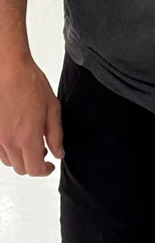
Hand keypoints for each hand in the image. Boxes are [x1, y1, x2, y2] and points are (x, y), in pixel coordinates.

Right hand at [0, 53, 62, 176]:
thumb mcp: (52, 109)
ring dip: (20, 157)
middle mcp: (9, 141)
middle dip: (33, 164)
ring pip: (8, 161)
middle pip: (20, 169)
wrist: (8, 70)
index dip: (44, 171)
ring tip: (30, 141)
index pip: (34, 170)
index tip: (50, 166)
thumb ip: (56, 135)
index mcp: (27, 138)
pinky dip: (9, 149)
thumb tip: (58, 153)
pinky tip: (17, 135)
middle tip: (43, 151)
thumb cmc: (29, 84)